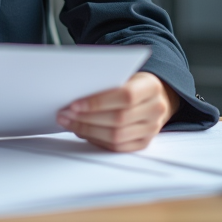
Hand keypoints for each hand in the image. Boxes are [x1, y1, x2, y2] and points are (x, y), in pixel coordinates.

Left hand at [57, 71, 179, 151]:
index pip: (126, 96)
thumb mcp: (124, 74)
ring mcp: (152, 129)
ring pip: (116, 136)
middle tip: (65, 114)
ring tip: (68, 122)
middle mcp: (156, 109)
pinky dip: (96, 140)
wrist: (154, 97)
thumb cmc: (131, 82)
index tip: (74, 104)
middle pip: (119, 119)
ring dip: (87, 130)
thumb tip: (74, 92)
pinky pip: (117, 147)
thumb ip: (105, 81)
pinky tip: (81, 131)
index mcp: (151, 87)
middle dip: (87, 118)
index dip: (98, 102)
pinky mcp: (143, 143)